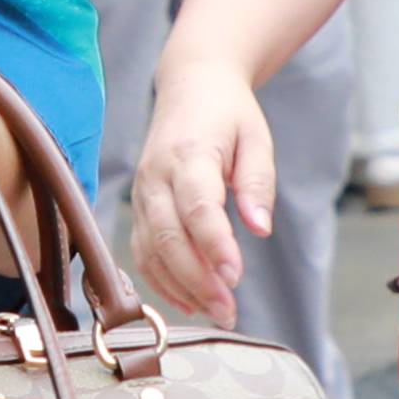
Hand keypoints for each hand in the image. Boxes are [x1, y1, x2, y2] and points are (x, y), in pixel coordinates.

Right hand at [122, 44, 274, 321]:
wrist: (191, 86)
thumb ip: (258, 184)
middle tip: (228, 310)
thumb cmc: (228, 114)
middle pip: (169, 236)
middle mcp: (156, 175)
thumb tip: (260, 230)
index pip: (197, 207)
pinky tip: (189, 301)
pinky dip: (162, 281)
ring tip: (216, 312)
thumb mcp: (256, 139)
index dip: (214, 245)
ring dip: (180, 287)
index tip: (235, 277)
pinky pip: (143, 252)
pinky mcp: (139, 208)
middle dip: (197, 279)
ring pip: (151, 250)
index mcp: (189, 153)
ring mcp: (142, 193)